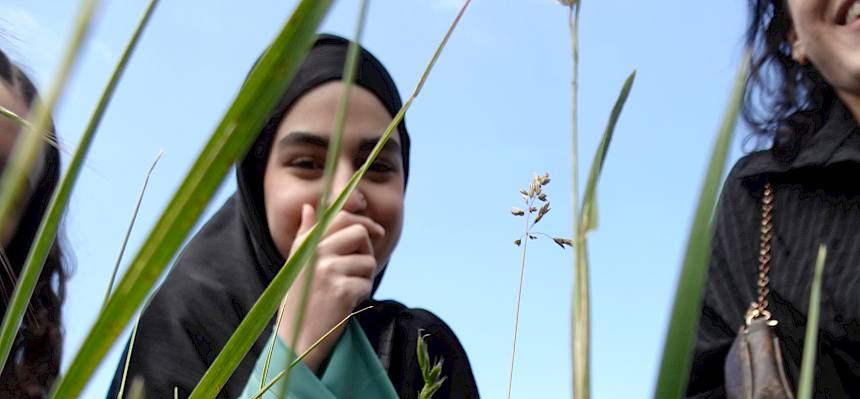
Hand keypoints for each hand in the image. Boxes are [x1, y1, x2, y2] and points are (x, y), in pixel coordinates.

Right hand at [275, 204, 383, 371]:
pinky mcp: (341, 290)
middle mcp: (315, 253)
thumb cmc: (299, 300)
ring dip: (364, 277)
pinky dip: (362, 295)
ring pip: (367, 261)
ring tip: (347, 290)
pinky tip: (346, 304)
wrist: (296, 339)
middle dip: (367, 249)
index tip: (376, 232)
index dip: (364, 222)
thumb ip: (306, 234)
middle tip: (360, 267)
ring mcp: (328, 271)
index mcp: (306, 244)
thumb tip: (309, 207)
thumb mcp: (297, 264)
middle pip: (360, 232)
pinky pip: (367, 283)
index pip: (341, 217)